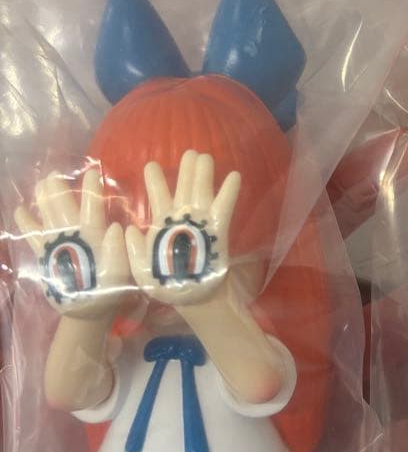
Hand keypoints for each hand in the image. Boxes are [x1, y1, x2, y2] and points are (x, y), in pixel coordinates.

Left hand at [14, 168, 129, 318]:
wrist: (86, 313)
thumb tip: (116, 227)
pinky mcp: (43, 254)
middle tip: (60, 174)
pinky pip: (30, 233)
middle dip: (58, 185)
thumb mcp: (122, 273)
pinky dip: (24, 220)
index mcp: (93, 237)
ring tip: (43, 183)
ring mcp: (54, 243)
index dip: (91, 187)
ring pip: (44, 212)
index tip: (93, 171)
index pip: (92, 206)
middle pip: (60, 203)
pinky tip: (20, 210)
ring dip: (42, 195)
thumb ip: (120, 251)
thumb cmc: (109, 288)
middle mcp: (71, 235)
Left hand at [125, 149, 240, 307]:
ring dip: (204, 174)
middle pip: (184, 188)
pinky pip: (224, 206)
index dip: (155, 180)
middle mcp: (183, 218)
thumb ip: (133, 252)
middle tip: (190, 151)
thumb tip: (129, 227)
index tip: (151, 164)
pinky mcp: (219, 230)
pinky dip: (228, 191)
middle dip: (186, 169)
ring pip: (202, 192)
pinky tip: (234, 175)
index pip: (158, 196)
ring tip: (205, 156)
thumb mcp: (142, 273)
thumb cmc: (167, 286)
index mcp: (162, 225)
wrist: (194, 300)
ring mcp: (202, 223)